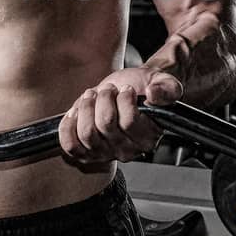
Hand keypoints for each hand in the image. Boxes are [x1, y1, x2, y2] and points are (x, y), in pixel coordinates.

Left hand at [57, 66, 182, 171]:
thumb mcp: (161, 82)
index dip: (124, 100)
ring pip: (87, 134)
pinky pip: (70, 146)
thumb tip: (154, 93)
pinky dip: (68, 126)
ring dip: (86, 107)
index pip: (129, 122)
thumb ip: (166, 88)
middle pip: (105, 125)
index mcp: (147, 138)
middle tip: (108, 89)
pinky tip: (76, 111)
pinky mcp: (86, 153)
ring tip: (93, 96)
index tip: (126, 88)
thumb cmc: (143, 88)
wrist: (126, 90)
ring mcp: (105, 154)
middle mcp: (127, 151)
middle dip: (104, 98)